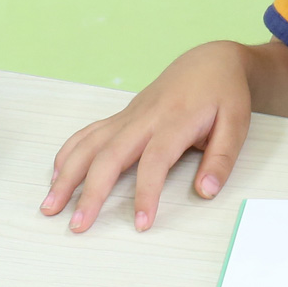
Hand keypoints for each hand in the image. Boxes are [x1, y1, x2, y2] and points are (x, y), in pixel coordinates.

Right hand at [42, 41, 252, 232]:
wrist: (209, 60)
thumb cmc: (224, 93)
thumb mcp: (237, 124)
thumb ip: (222, 159)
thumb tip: (206, 191)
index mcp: (176, 121)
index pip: (155, 161)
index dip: (146, 193)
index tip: (141, 224)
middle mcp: (145, 118)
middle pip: (109, 155)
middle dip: (90, 192)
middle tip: (78, 226)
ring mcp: (129, 116)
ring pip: (90, 144)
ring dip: (67, 175)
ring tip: (51, 206)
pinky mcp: (122, 116)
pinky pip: (89, 133)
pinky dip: (69, 153)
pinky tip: (56, 175)